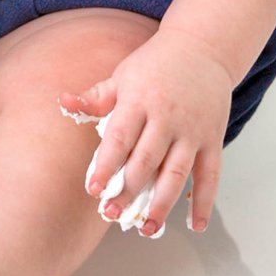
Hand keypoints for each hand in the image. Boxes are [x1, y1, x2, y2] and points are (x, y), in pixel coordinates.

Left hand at [59, 30, 234, 236]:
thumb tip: (63, 102)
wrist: (203, 48)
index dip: (106, 165)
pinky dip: (205, 201)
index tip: (93, 189)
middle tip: (110, 214)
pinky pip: (211, 175)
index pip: (120, 137)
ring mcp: (193, 130)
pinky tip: (195, 224)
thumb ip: (95, 97)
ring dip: (162, 204)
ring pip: (177, 173)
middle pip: (146, 161)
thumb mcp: (122, 76)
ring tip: (147, 228)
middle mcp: (167, 118)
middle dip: (128, 191)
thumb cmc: (155, 65)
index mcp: (139, 100)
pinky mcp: (213, 139)